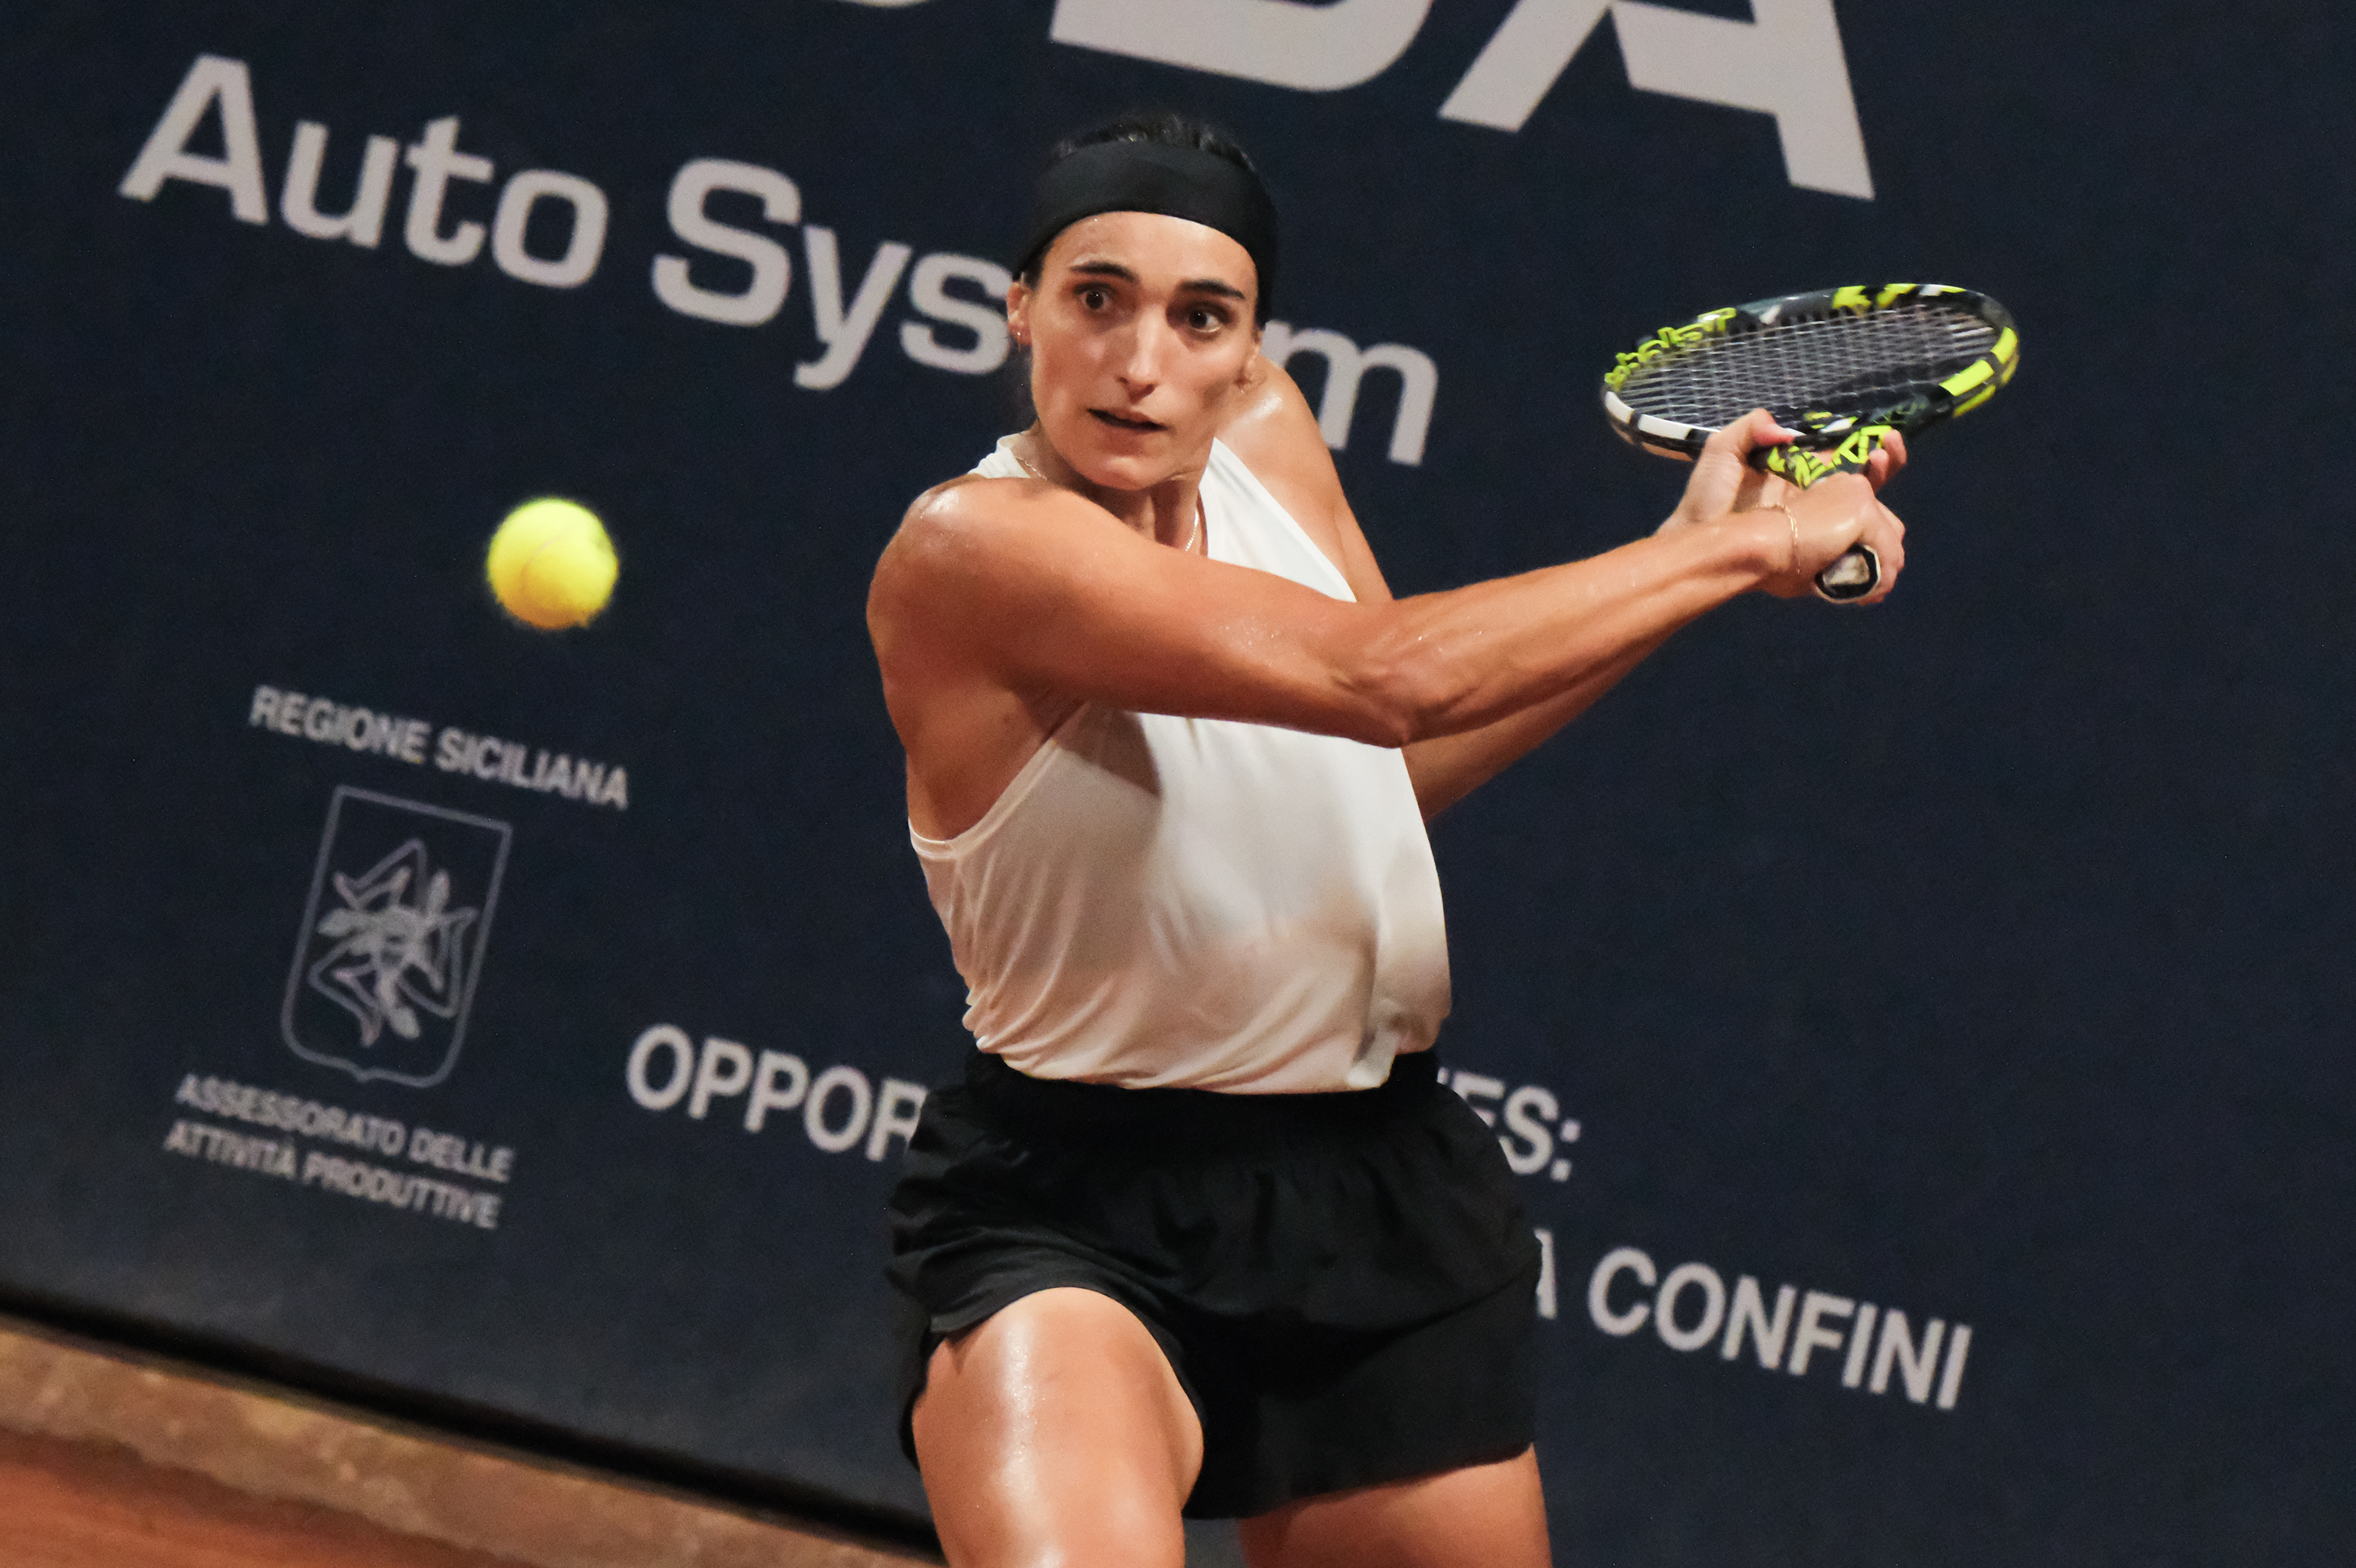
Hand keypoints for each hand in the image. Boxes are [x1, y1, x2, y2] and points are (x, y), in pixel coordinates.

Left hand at [1658, 409, 1907, 601]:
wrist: (1696, 544)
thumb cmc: (1706, 498)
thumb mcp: (1723, 451)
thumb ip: (1751, 427)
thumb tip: (1784, 429)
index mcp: (1800, 469)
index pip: (1844, 454)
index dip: (1868, 445)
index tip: (1882, 438)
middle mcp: (1815, 497)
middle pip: (1863, 483)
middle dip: (1884, 466)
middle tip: (1884, 454)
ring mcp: (1817, 527)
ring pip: (1866, 516)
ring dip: (1882, 501)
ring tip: (1882, 478)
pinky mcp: (1814, 554)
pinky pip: (1851, 549)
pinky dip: (1872, 544)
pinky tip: (1879, 532)